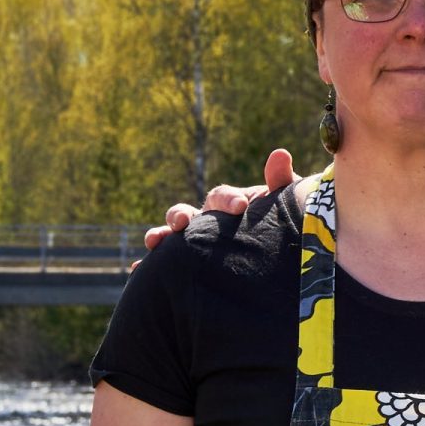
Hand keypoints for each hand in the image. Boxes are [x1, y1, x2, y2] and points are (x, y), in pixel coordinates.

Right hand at [140, 149, 295, 250]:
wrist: (281, 257)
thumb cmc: (283, 225)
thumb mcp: (286, 207)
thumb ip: (281, 184)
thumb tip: (280, 154)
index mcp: (230, 204)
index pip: (222, 197)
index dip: (227, 200)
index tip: (240, 207)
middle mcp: (208, 220)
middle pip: (187, 212)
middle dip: (180, 215)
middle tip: (182, 222)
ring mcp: (195, 241)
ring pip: (170, 235)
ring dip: (160, 234)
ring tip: (154, 241)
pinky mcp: (188, 264)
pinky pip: (165, 265)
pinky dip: (149, 265)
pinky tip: (138, 270)